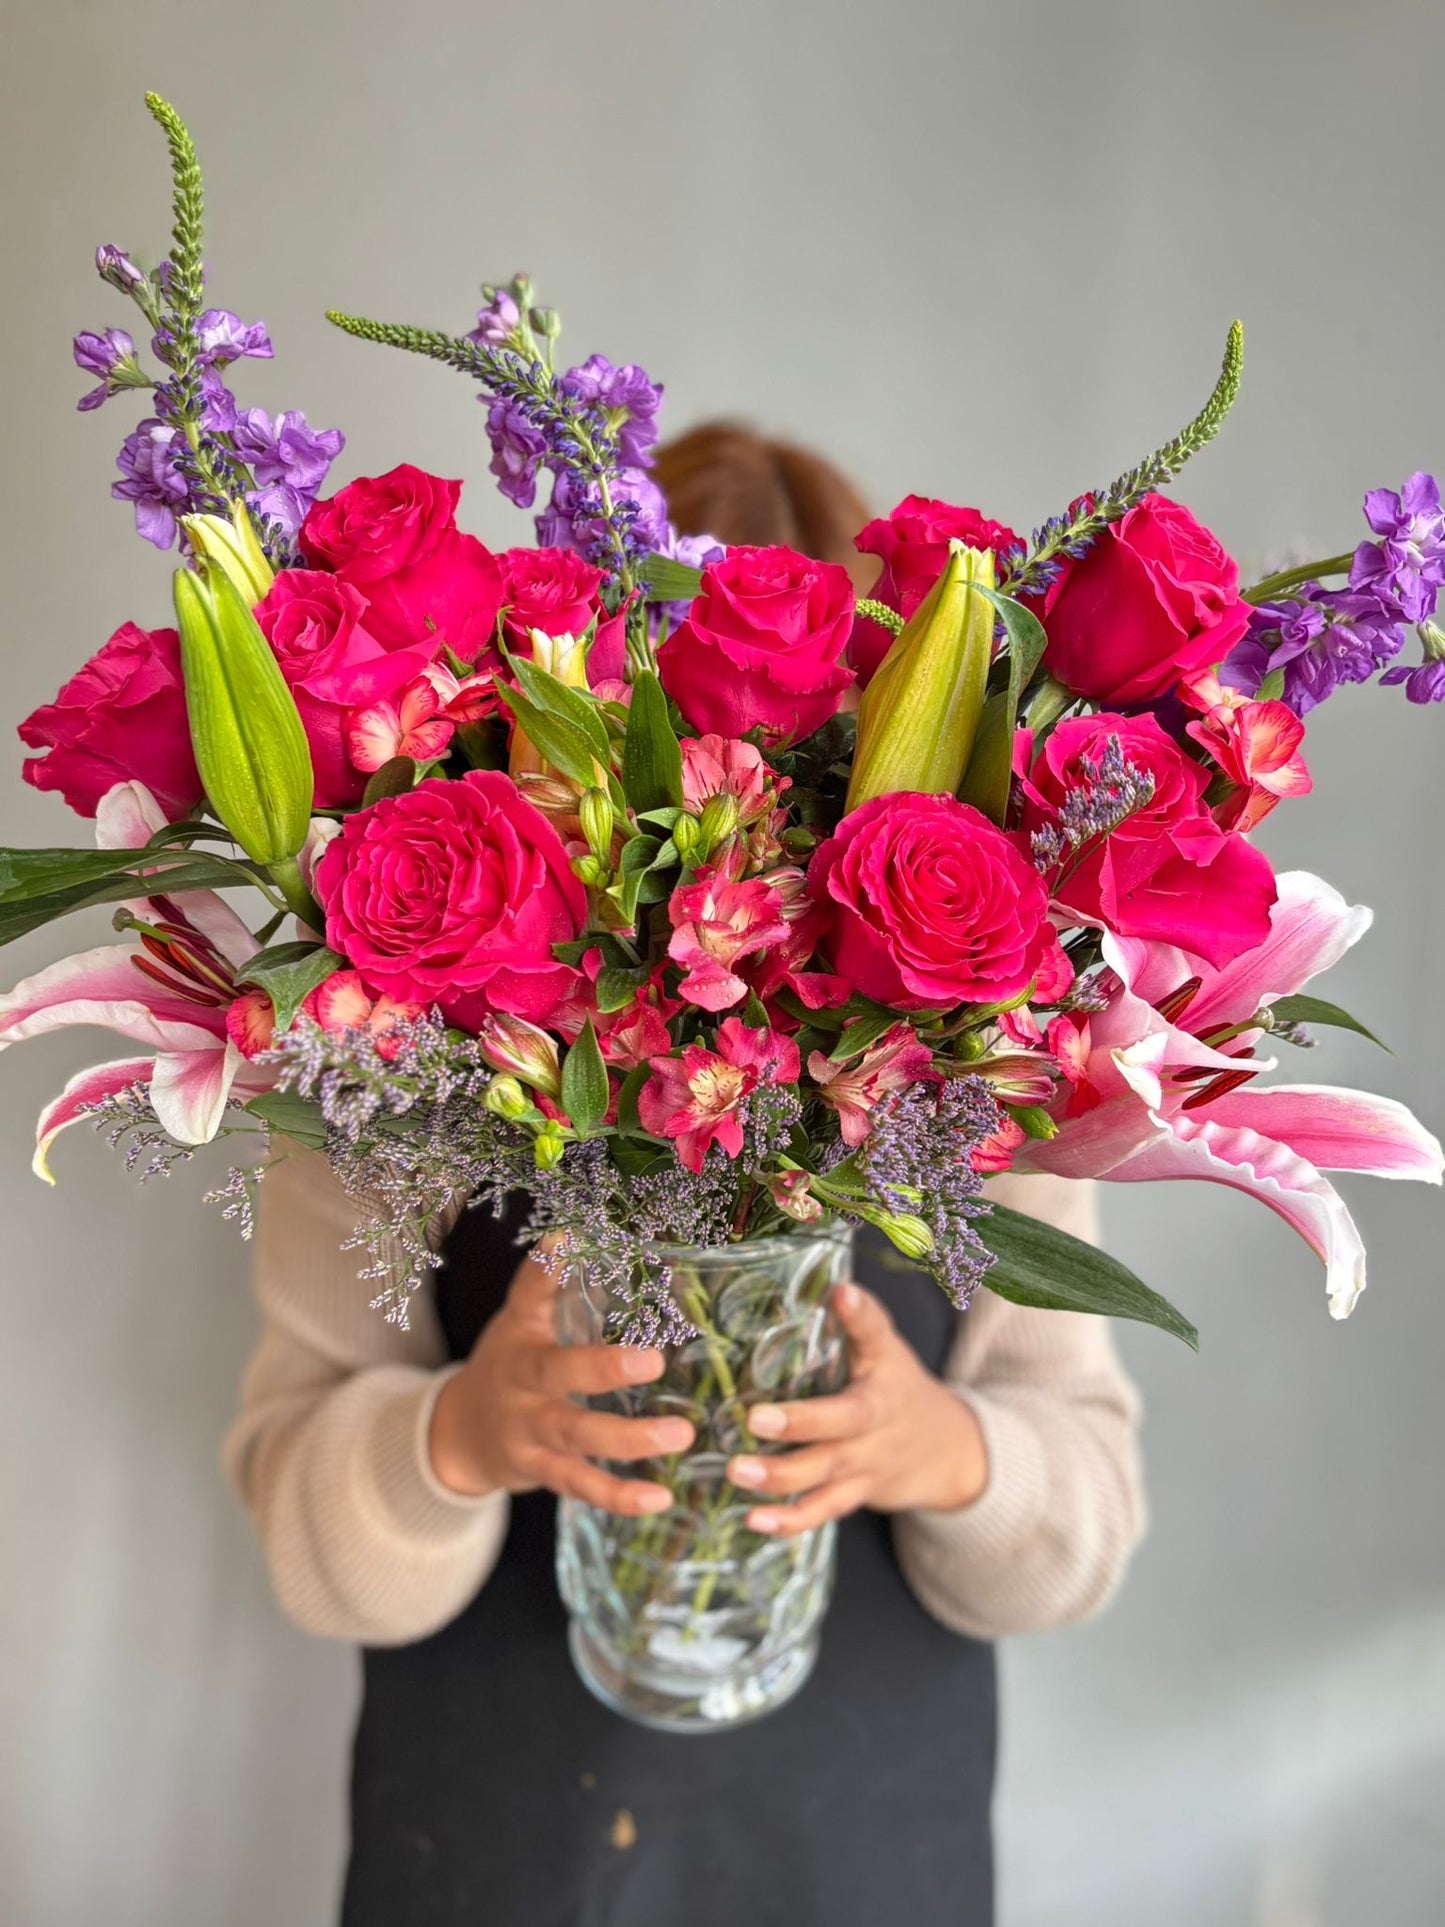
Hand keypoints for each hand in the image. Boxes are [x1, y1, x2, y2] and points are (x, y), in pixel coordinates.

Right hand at [428, 1246, 695, 1515]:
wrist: (458, 1436)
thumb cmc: (509, 1365)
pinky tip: (659, 1498)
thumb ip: (552, 1287)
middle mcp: (519, 1381)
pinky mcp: (539, 1470)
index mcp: (520, 1335)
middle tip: (654, 1363)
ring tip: (679, 1435)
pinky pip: (579, 1485)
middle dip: (603, 1370)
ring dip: (627, 1439)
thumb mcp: (521, 1322)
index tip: (569, 1239)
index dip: (545, 1270)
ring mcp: (527, 1429)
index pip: (528, 1295)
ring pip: (574, 1435)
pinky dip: (619, 1496)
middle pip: (556, 1374)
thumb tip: (582, 1232)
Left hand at [726, 1281, 987, 1536]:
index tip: (841, 1296)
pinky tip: (754, 1521)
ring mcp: (867, 1464)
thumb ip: (861, 1321)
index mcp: (884, 1375)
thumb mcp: (887, 1350)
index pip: (875, 1342)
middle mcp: (878, 1423)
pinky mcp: (854, 1495)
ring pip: (827, 1476)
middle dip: (800, 1424)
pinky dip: (790, 1522)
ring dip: (781, 1479)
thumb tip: (836, 1285)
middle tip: (754, 1418)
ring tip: (737, 1472)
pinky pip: (823, 1512)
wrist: (944, 1451)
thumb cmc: (898, 1387)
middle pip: (843, 1424)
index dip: (859, 1319)